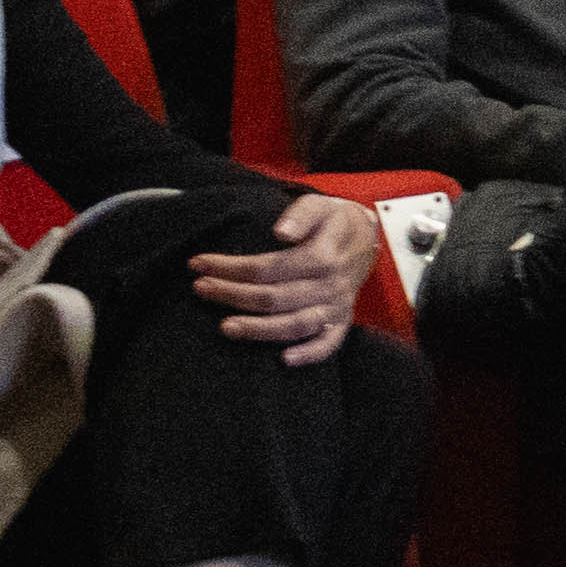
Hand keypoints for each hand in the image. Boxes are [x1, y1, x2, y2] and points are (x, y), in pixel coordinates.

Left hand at [188, 189, 380, 364]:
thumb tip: (281, 232)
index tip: (199, 263)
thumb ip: (301, 214)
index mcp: (324, 256)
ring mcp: (336, 306)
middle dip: (233, 295)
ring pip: (295, 325)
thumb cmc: (333, 221)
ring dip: (259, 329)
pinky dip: (309, 355)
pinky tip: (283, 360)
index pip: (270, 267)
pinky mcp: (341, 321)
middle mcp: (330, 285)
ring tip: (225, 327)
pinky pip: (328, 344)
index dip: (232, 267)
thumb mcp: (320, 205)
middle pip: (275, 297)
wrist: (366, 237)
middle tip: (201, 289)